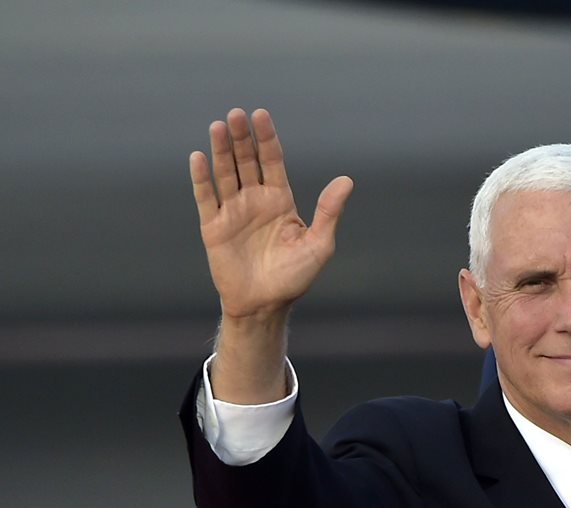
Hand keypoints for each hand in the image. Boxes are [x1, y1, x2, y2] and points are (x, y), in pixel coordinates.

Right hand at [189, 108, 353, 320]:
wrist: (264, 305)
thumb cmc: (294, 277)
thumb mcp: (319, 244)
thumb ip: (328, 212)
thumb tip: (346, 181)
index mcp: (280, 201)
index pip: (272, 161)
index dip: (267, 138)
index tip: (261, 115)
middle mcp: (255, 201)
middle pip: (247, 161)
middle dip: (243, 138)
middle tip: (237, 114)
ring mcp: (233, 212)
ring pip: (225, 173)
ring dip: (222, 150)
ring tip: (218, 125)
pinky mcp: (213, 227)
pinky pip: (205, 197)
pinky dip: (201, 178)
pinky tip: (199, 157)